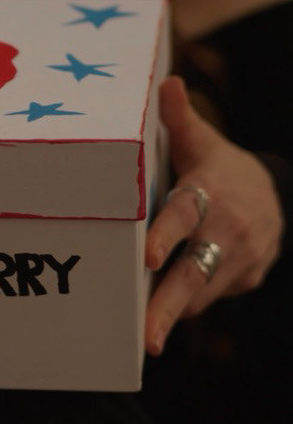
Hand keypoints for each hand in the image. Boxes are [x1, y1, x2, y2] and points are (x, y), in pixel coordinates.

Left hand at [144, 76, 282, 355]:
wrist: (278, 196)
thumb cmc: (220, 168)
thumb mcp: (203, 142)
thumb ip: (180, 119)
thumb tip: (166, 83)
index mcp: (211, 193)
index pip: (187, 214)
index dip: (169, 234)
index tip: (149, 257)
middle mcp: (228, 230)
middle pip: (194, 271)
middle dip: (168, 305)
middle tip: (146, 338)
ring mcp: (240, 258)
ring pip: (201, 292)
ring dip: (173, 315)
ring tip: (144, 340)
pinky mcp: (244, 277)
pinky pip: (210, 297)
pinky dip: (186, 309)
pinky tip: (159, 325)